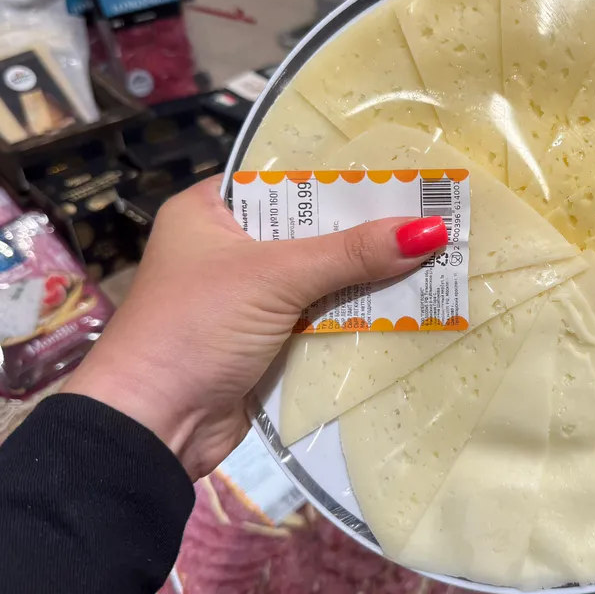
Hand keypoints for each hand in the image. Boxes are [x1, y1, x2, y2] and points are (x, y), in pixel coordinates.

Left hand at [63, 176, 447, 480]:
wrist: (151, 428)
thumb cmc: (196, 328)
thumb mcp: (275, 278)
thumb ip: (351, 253)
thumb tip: (432, 228)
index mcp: (210, 211)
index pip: (286, 177)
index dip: (342, 173)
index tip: (404, 165)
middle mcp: (229, 248)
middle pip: (312, 228)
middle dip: (368, 228)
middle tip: (439, 209)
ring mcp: (250, 299)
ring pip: (324, 276)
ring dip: (371, 275)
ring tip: (443, 252)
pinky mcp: (269, 342)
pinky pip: (324, 317)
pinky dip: (360, 314)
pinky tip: (415, 301)